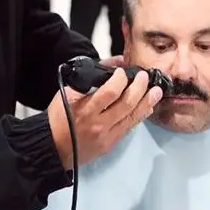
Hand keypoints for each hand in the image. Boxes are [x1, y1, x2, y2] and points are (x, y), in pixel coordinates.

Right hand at [47, 67, 162, 169]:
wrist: (53, 147)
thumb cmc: (59, 117)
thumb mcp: (68, 92)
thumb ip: (92, 76)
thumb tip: (116, 63)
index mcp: (84, 108)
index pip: (110, 92)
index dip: (121, 79)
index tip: (123, 72)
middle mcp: (96, 123)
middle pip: (126, 103)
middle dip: (139, 88)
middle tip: (145, 77)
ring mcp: (105, 135)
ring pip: (132, 116)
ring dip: (147, 102)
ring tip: (156, 91)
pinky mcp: (110, 143)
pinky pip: (130, 128)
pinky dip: (140, 116)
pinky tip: (148, 107)